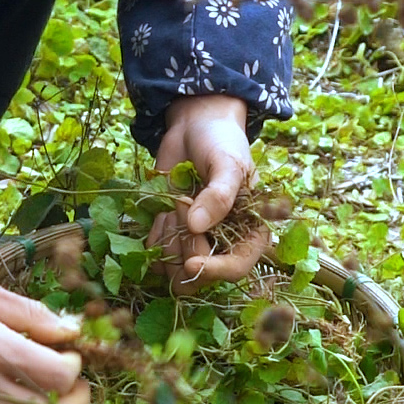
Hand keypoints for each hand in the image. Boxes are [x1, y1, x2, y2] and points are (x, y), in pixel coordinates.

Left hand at [149, 94, 257, 286]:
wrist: (194, 126)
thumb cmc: (221, 141)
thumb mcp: (226, 164)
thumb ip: (219, 195)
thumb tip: (197, 227)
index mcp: (249, 233)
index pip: (237, 268)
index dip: (215, 271)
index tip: (191, 263)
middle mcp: (223, 244)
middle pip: (200, 277)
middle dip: (185, 246)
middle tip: (182, 205)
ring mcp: (195, 242)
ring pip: (174, 270)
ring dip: (168, 239)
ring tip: (175, 202)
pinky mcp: (170, 235)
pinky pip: (155, 254)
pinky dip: (154, 235)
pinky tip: (163, 210)